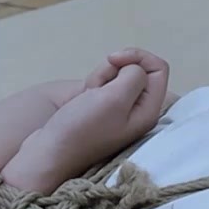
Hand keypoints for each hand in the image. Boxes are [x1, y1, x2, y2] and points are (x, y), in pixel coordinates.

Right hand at [24, 48, 170, 182]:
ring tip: (88, 95)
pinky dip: (93, 84)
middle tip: (98, 86)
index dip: (138, 58)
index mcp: (149, 110)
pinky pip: (104, 85)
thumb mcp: (114, 98)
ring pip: (118, 75)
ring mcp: (120, 111)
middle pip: (138, 70)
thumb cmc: (82, 128)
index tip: (114, 61)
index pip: (159, 68)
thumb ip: (133, 76)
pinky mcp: (102, 110)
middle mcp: (139, 111)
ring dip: (101, 77)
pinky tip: (82, 97)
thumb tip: (133, 68)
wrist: (49, 151)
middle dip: (115, 69)